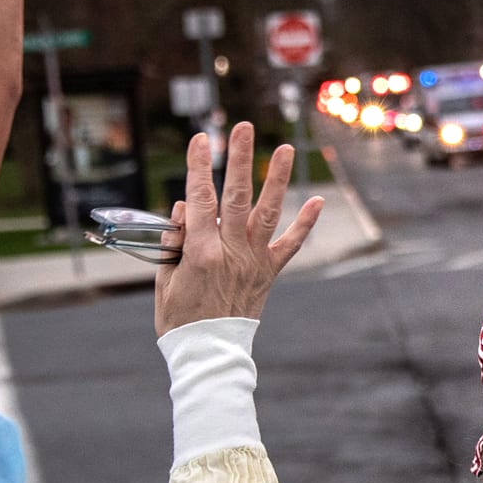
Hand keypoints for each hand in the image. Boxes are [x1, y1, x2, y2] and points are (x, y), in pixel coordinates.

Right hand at [156, 121, 322, 332]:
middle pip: (235, 197)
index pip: (199, 200)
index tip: (200, 139)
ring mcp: (254, 262)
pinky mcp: (268, 274)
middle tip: (243, 128)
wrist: (209, 355)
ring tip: (285, 149)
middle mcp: (231, 252)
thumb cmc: (179, 320)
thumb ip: (176, 241)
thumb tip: (186, 208)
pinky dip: (304, 224)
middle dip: (239, 159)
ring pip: (267, 213)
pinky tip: (317, 201)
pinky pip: (290, 246)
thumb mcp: (166, 280)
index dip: (198, 167)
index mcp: (201, 253)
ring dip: (276, 179)